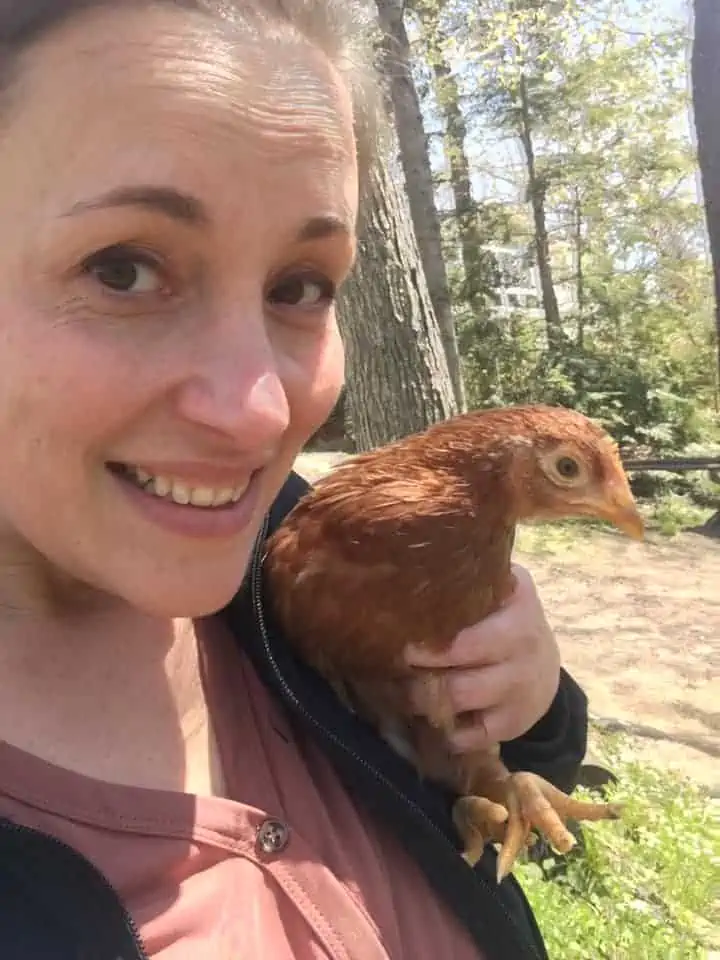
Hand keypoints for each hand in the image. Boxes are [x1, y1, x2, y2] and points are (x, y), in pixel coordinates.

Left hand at [404, 565, 560, 752]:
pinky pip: (471, 735)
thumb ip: (464, 581)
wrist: (543, 663)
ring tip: (405, 691)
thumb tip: (405, 575)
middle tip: (396, 667)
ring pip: (458, 698)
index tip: (402, 642)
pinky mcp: (516, 721)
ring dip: (424, 699)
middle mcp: (523, 645)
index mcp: (517, 605)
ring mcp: (521, 687)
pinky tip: (432, 716)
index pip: (464, 627)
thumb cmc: (503, 619)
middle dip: (419, 671)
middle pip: (458, 663)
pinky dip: (445, 729)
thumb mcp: (496, 589)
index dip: (427, 640)